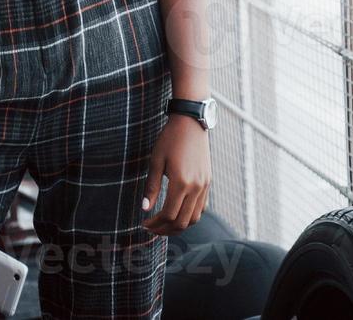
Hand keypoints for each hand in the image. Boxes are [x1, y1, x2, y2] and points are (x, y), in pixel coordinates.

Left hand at [140, 114, 210, 235]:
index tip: (144, 223)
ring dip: (179, 226)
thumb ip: (151, 187)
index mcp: (181, 182)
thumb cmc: (170, 139)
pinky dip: (190, 216)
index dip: (155, 224)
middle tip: (152, 228)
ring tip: (164, 225)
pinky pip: (201, 207)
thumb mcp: (156, 161)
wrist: (191, 123)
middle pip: (182, 221)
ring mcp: (204, 185)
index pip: (169, 215)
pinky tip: (178, 213)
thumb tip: (145, 209)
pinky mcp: (208, 182)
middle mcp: (196, 187)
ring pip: (194, 218)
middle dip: (165, 230)